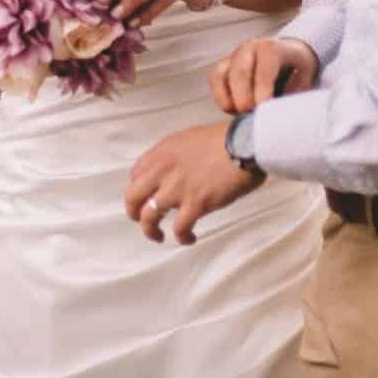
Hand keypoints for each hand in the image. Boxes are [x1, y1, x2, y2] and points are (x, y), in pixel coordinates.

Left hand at [124, 124, 262, 244]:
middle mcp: (163, 170)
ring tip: (159, 236)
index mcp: (162, 152)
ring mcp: (177, 188)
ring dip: (151, 231)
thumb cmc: (225, 138)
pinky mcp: (195, 204)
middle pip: (133, 197)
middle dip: (134, 212)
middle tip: (142, 221)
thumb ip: (177, 155)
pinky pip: (179, 229)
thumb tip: (177, 170)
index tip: (147, 196)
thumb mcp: (191, 138)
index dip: (139, 188)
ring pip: (148, 217)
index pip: (136, 174)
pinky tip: (189, 239)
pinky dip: (182, 237)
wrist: (244, 143)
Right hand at [210, 37, 318, 113]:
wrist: (290, 53)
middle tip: (254, 115)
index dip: (262, 91)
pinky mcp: (224, 64)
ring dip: (230, 100)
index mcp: (272, 48)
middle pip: (239, 73)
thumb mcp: (307, 76)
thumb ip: (296, 91)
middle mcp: (250, 47)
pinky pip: (214, 79)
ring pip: (221, 75)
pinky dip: (220, 97)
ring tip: (244, 113)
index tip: (264, 109)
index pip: (263, 68)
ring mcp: (235, 54)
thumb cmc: (298, 67)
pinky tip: (233, 109)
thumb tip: (281, 110)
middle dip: (245, 99)